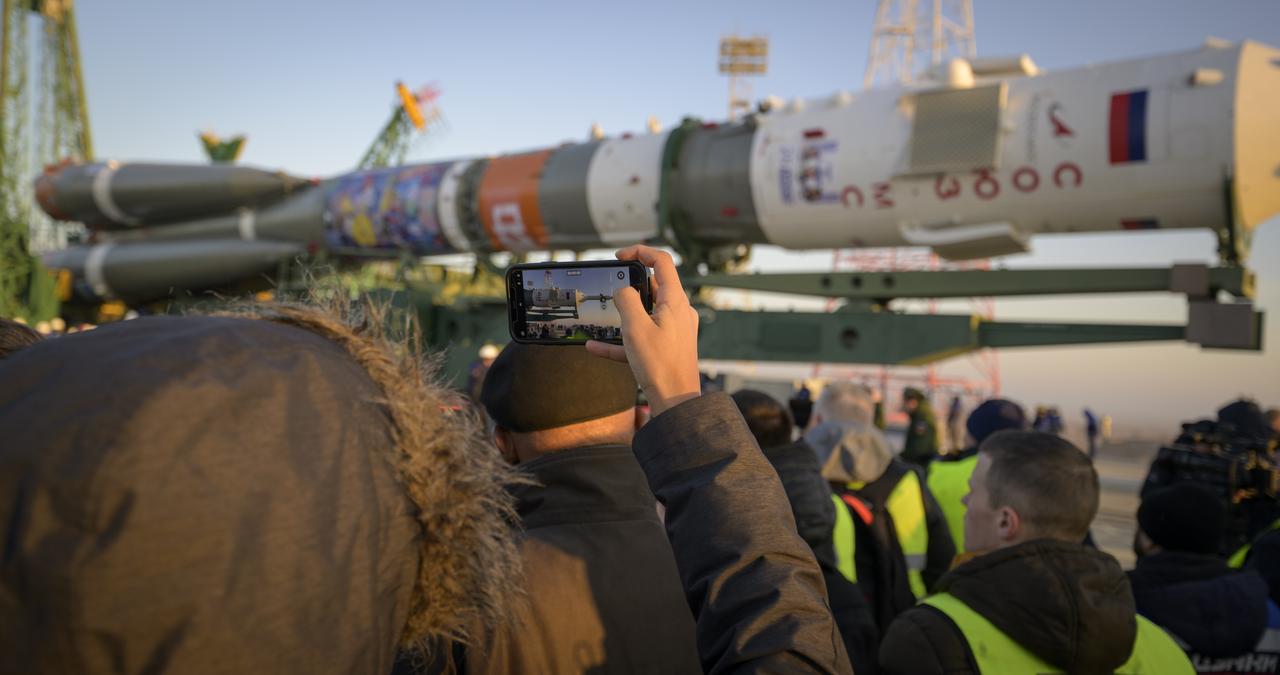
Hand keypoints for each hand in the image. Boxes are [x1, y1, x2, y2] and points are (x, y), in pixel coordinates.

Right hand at [586, 246, 700, 416]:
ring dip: (624, 314)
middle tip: (610, 286)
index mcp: (675, 301)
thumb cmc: (659, 366)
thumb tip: (623, 291)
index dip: (640, 251)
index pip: (662, 261)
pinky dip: (622, 339)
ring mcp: (675, 329)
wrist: (675, 402)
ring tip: (603, 316)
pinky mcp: (669, 346)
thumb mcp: (635, 327)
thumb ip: (626, 300)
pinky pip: (643, 336)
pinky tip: (595, 348)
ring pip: (646, 312)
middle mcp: (678, 311)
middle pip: (655, 285)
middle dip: (630, 285)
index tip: (619, 256)